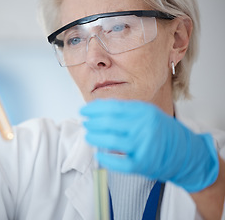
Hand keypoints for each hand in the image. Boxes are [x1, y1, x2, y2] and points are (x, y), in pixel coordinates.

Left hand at [80, 99, 218, 192]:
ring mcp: (143, 146)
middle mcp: (144, 126)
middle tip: (85, 123)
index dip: (94, 109)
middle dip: (92, 123)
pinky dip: (106, 159)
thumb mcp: (148, 113)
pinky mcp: (143, 164)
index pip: (112, 107)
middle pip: (108, 123)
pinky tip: (98, 155)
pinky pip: (118, 163)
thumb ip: (127, 111)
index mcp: (144, 111)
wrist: (186, 153)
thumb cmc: (163, 132)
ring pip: (110, 141)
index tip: (84, 110)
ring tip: (88, 135)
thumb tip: (99, 110)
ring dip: (95, 138)